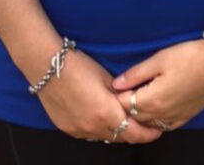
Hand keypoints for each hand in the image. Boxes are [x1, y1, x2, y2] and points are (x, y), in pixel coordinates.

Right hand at [36, 48, 162, 143]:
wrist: (46, 65)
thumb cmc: (78, 65)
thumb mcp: (105, 77)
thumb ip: (120, 95)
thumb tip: (129, 102)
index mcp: (106, 114)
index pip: (134, 133)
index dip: (147, 134)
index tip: (156, 131)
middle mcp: (92, 127)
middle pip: (120, 138)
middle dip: (132, 132)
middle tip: (142, 125)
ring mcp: (78, 130)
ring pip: (103, 136)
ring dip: (114, 131)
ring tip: (121, 119)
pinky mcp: (67, 128)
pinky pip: (88, 133)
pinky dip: (97, 128)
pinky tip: (99, 116)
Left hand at [109, 39, 203, 131]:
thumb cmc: (188, 57)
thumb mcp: (159, 59)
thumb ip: (136, 74)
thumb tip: (116, 84)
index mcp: (153, 99)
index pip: (124, 104)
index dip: (116, 96)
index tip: (111, 86)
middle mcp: (162, 114)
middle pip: (134, 117)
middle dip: (124, 107)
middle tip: (119, 93)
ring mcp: (174, 118)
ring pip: (148, 124)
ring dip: (138, 115)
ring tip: (134, 100)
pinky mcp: (185, 117)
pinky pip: (164, 126)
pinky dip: (154, 121)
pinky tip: (153, 111)